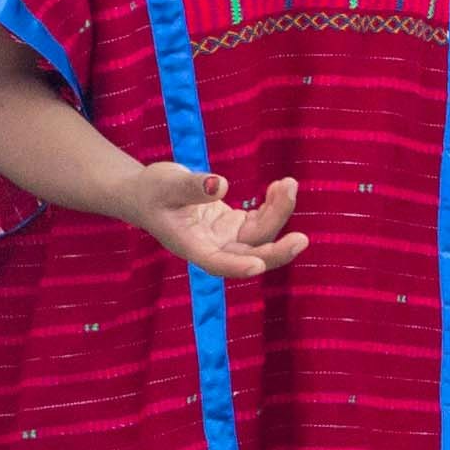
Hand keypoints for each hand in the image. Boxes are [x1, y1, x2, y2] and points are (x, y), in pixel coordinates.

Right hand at [119, 165, 305, 282]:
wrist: (147, 195)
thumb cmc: (151, 191)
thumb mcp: (166, 183)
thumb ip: (192, 186)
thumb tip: (221, 185)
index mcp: (191, 246)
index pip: (216, 262)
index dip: (237, 266)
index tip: (257, 265)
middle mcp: (212, 248)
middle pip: (250, 256)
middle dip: (276, 249)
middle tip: (302, 239)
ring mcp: (226, 239)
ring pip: (261, 236)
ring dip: (279, 213)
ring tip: (288, 184)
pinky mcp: (235, 226)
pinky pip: (261, 221)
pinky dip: (273, 205)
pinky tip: (280, 185)